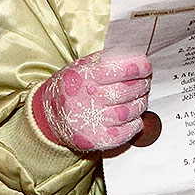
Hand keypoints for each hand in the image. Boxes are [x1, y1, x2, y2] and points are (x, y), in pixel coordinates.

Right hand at [31, 51, 151, 152]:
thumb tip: (132, 55)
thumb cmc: (71, 88)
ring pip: (129, 111)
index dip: (137, 66)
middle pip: (126, 91)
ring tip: (140, 98)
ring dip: (141, 103)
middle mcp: (87, 99)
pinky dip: (136, 123)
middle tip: (145, 82)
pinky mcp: (98, 140)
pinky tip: (134, 117)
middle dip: (142, 84)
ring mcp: (92, 121)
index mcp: (83, 77)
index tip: (146, 65)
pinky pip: (126, 132)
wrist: (49, 117)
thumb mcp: (80, 68)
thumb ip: (103, 61)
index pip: (117, 69)